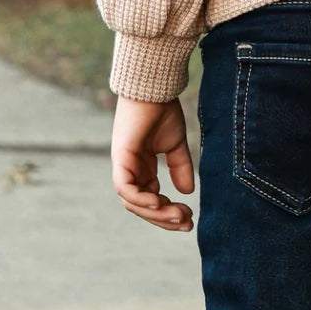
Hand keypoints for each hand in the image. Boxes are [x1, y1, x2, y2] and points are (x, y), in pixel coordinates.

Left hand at [110, 95, 194, 232]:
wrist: (155, 86)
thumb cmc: (163, 110)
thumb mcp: (175, 144)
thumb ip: (180, 167)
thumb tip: (186, 192)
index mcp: (142, 168)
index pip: (151, 201)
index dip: (169, 212)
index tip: (190, 216)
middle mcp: (130, 170)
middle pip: (142, 207)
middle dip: (164, 218)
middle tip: (187, 223)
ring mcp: (123, 165)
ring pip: (133, 202)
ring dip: (156, 213)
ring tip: (178, 215)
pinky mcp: (120, 157)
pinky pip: (125, 188)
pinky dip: (140, 199)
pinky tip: (159, 203)